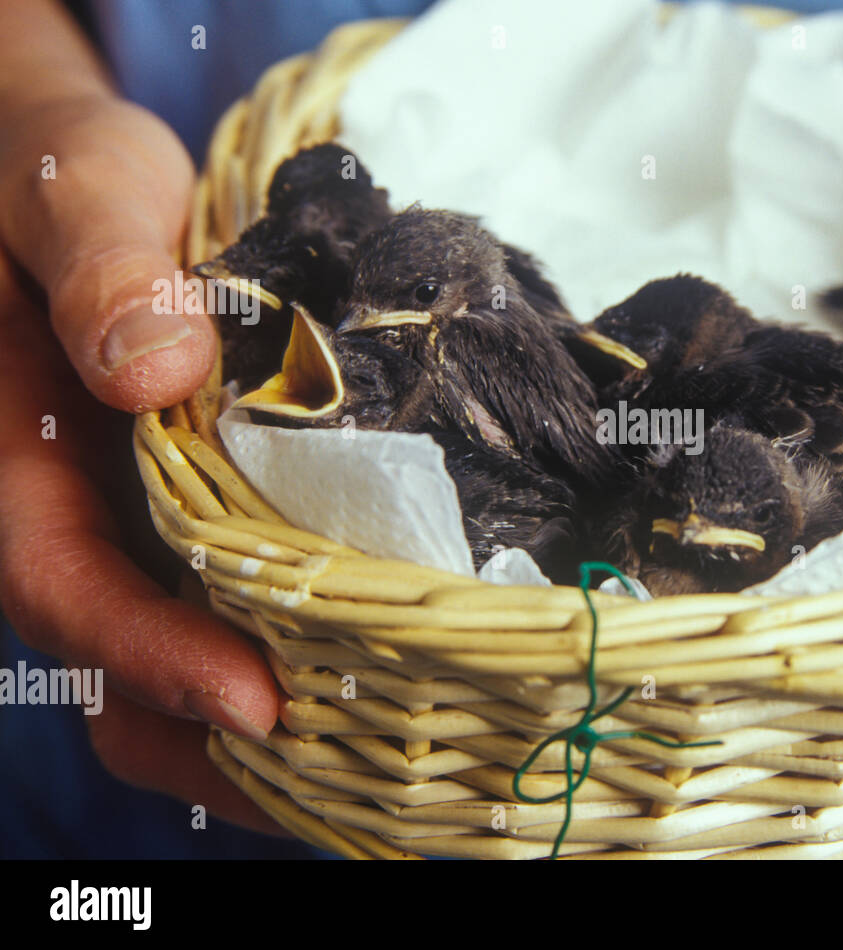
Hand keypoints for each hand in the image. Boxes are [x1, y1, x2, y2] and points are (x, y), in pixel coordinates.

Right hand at [0, 2, 282, 836]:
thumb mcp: (81, 188)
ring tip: (373, 757)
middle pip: (118, 676)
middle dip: (219, 745)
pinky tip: (365, 677)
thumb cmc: (65, 177)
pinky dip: (277, 662)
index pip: (73, 594)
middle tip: (350, 774)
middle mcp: (64, 521)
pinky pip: (213, 617)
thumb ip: (103, 265)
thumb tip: (154, 366)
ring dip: (255, 734)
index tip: (260, 706)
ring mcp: (121, 531)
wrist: (71, 186)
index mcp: (12, 465)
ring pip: (166, 667)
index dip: (158, 660)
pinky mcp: (176, 523)